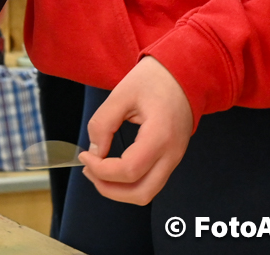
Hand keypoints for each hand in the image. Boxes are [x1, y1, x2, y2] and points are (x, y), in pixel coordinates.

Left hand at [76, 57, 193, 204]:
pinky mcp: (171, 158)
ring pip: (147, 192)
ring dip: (119, 190)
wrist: (185, 75)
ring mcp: (174, 159)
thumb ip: (103, 123)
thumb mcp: (121, 93)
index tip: (84, 156)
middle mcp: (171, 154)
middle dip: (110, 189)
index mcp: (160, 136)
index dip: (101, 170)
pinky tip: (113, 168)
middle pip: (141, 193)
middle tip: (89, 170)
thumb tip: (94, 151)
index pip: (129, 170)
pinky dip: (129, 182)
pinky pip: (150, 182)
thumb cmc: (155, 80)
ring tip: (98, 171)